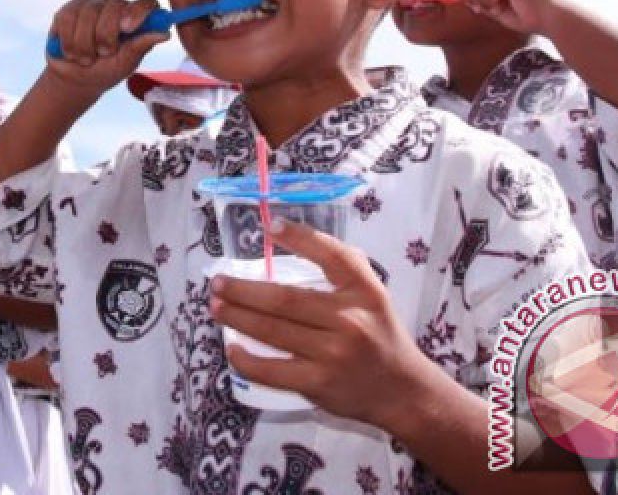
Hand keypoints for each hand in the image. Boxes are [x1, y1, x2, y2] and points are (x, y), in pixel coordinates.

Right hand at [46, 0, 169, 93]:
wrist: (76, 80)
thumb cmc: (106, 71)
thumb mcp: (126, 63)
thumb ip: (142, 45)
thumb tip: (165, 34)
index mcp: (136, 19)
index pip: (146, 3)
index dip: (138, 11)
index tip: (127, 28)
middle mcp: (116, 8)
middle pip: (114, 6)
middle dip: (105, 35)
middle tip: (103, 53)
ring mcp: (92, 6)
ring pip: (88, 13)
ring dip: (85, 44)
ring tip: (86, 58)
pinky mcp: (69, 10)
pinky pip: (68, 18)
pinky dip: (68, 41)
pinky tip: (71, 51)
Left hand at [209, 218, 432, 428]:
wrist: (402, 390)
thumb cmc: (378, 333)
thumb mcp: (372, 294)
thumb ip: (341, 266)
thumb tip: (286, 233)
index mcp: (364, 292)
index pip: (332, 256)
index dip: (300, 238)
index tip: (269, 226)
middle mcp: (350, 320)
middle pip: (285, 299)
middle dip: (243, 290)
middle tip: (217, 282)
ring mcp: (333, 355)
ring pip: (273, 332)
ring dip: (237, 317)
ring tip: (216, 306)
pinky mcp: (319, 384)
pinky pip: (272, 370)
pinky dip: (247, 359)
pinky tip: (232, 346)